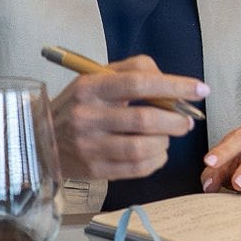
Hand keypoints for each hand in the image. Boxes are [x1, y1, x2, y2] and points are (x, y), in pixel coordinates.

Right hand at [50, 54, 207, 181]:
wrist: (40, 138)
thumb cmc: (80, 103)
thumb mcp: (98, 76)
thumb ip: (135, 70)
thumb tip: (171, 82)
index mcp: (90, 88)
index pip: (138, 83)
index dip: (175, 86)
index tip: (200, 90)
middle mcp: (87, 117)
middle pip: (144, 120)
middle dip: (176, 121)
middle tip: (187, 120)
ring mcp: (89, 147)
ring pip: (142, 148)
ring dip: (166, 142)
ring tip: (169, 135)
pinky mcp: (93, 170)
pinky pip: (136, 169)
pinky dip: (156, 160)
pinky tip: (158, 151)